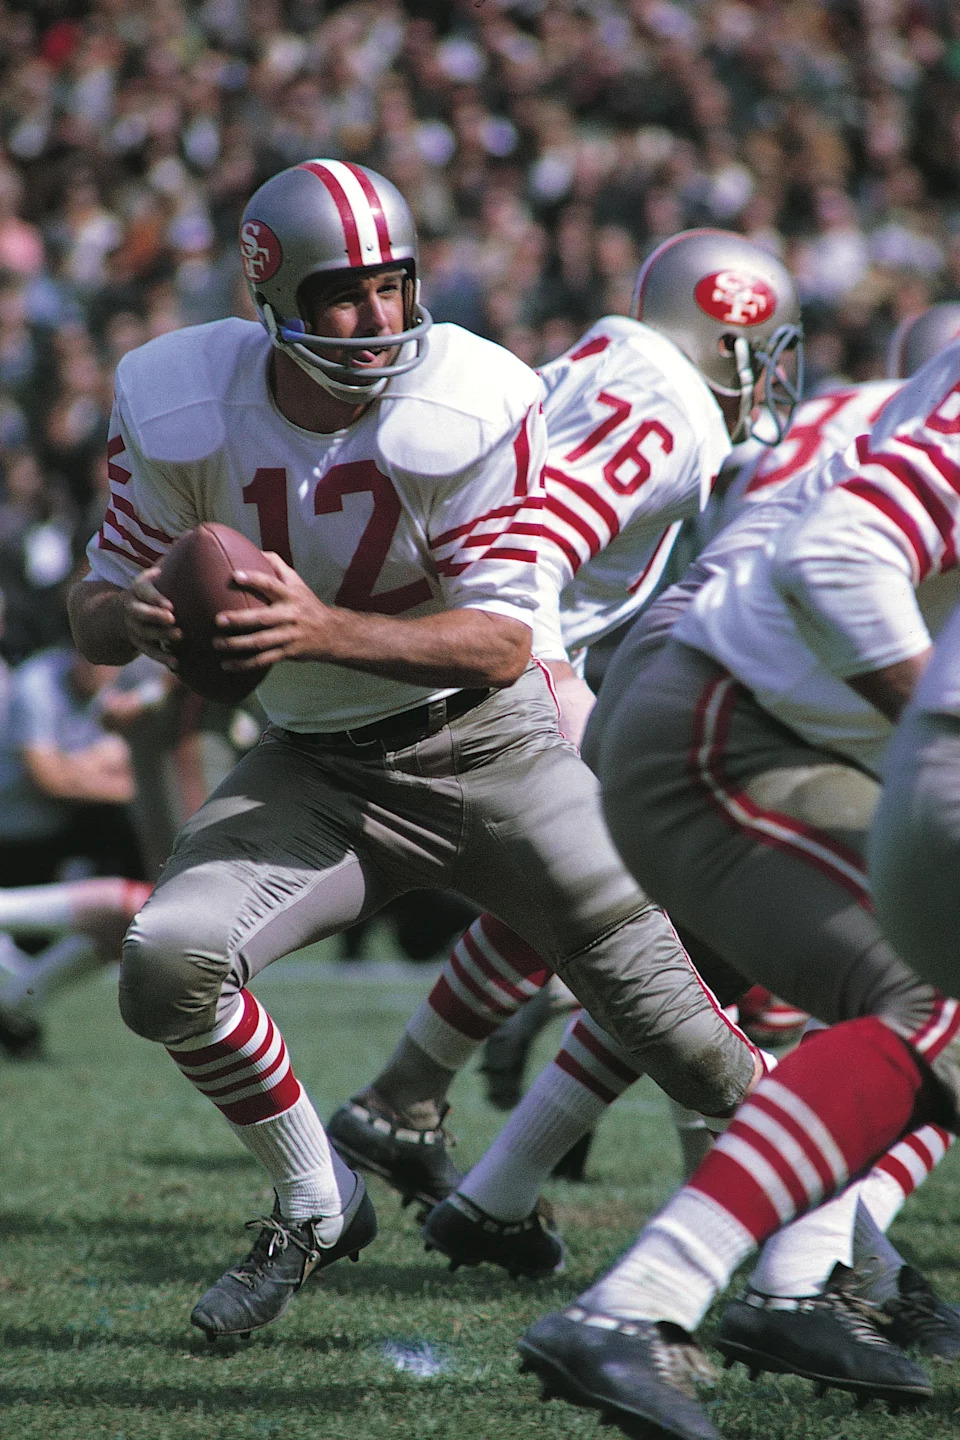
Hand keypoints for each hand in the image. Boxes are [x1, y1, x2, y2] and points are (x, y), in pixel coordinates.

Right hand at [123, 566, 181, 668]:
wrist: (122, 613)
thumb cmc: (149, 590)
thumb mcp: (154, 575)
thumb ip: (169, 561)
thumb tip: (192, 534)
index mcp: (137, 589)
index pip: (143, 591)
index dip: (155, 597)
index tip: (169, 604)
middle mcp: (132, 608)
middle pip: (140, 613)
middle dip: (154, 616)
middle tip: (172, 619)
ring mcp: (134, 627)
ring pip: (144, 633)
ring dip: (161, 636)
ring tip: (178, 637)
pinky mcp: (139, 643)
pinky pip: (149, 651)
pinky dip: (162, 657)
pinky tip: (176, 664)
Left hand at [212, 553, 334, 668]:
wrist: (332, 633)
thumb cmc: (307, 604)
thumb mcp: (298, 583)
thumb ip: (277, 566)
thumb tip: (255, 551)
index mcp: (290, 595)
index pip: (271, 584)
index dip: (254, 579)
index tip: (235, 576)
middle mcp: (290, 615)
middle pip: (263, 618)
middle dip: (240, 619)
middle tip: (218, 619)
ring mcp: (289, 636)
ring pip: (261, 642)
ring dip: (237, 644)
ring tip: (216, 643)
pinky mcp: (287, 653)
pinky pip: (264, 660)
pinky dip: (245, 664)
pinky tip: (227, 665)